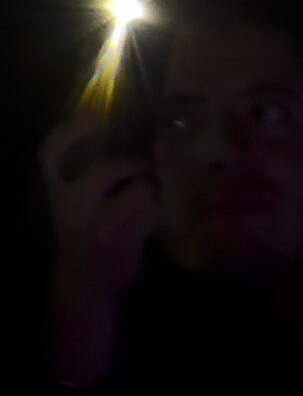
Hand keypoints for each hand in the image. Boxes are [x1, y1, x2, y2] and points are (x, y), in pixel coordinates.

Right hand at [40, 118, 160, 382]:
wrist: (87, 279)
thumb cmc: (86, 230)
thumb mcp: (78, 200)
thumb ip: (100, 170)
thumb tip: (151, 139)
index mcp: (57, 191)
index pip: (52, 154)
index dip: (70, 132)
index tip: (91, 116)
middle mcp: (73, 205)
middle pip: (108, 168)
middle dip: (136, 163)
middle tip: (142, 166)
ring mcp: (100, 223)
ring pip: (143, 188)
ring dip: (152, 189)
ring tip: (144, 197)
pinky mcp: (124, 239)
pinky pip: (154, 210)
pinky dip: (157, 209)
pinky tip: (146, 216)